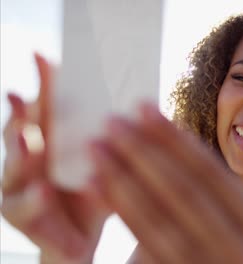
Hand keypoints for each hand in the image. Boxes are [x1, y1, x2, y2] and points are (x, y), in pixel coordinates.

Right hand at [1, 54, 108, 262]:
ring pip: (13, 167)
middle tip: (24, 94)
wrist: (81, 241)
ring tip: (29, 139)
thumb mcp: (110, 164)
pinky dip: (33, 201)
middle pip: (19, 130)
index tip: (43, 56)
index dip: (42, 84)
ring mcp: (19, 187)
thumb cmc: (97, 195)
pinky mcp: (24, 218)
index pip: (44, 108)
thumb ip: (116, 140)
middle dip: (22, 112)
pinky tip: (43, 192)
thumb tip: (145, 106)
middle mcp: (29, 160)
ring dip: (19, 153)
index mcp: (51, 142)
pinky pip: (24, 209)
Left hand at [90, 103, 242, 263]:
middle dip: (144, 151)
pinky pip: (145, 239)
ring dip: (124, 176)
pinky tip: (95, 182)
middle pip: (186, 189)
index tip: (142, 107)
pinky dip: (119, 209)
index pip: (210, 171)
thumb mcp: (220, 216)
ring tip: (97, 146)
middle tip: (112, 120)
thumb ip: (198, 184)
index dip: (174, 137)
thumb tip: (155, 126)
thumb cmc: (211, 244)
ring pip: (161, 215)